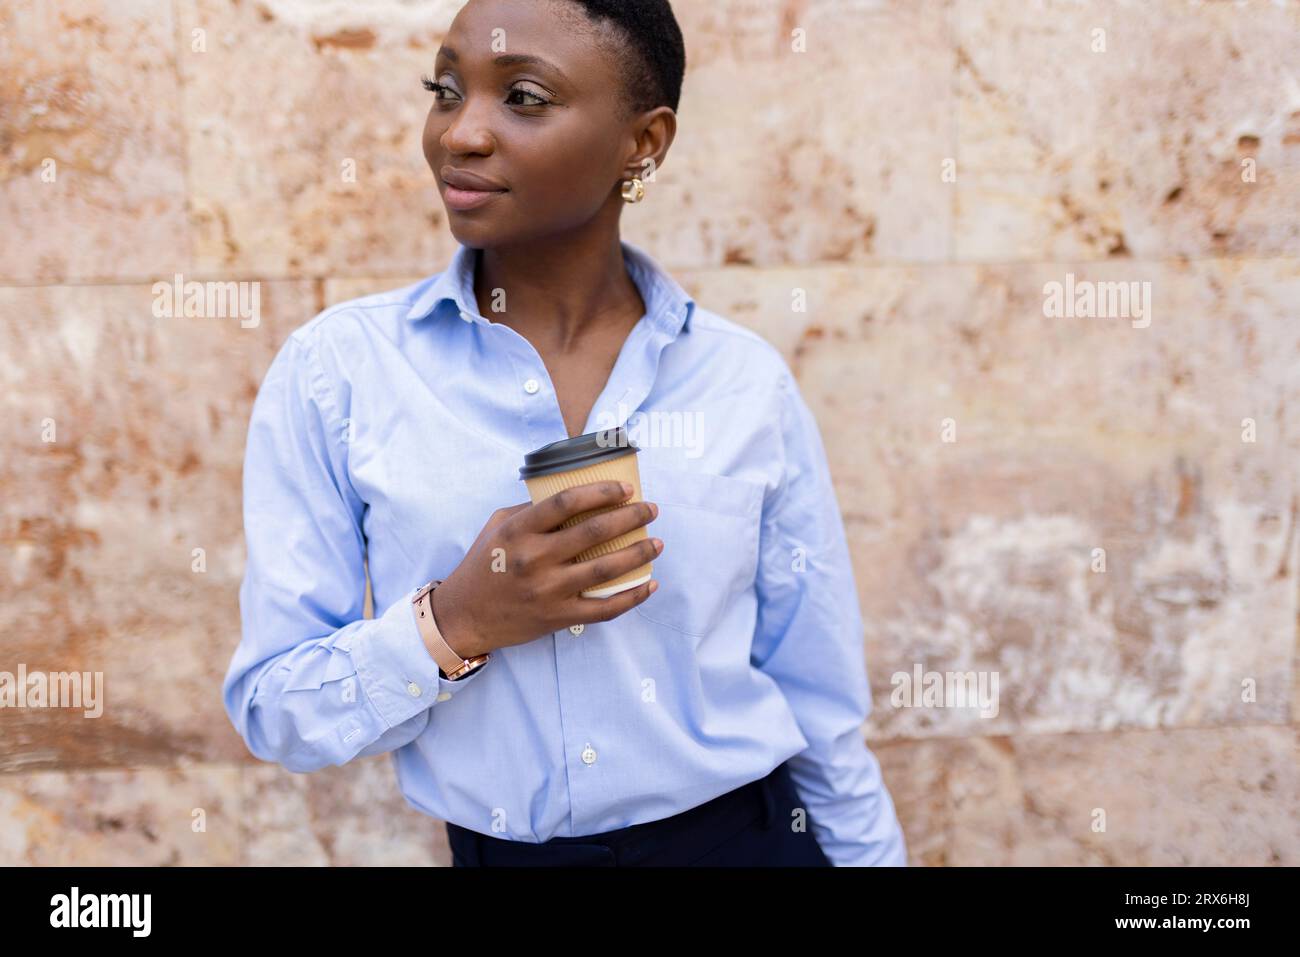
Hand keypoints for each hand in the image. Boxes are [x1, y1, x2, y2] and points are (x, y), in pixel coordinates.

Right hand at [427, 480, 661, 658]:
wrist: (465, 616)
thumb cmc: (483, 566)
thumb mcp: (497, 527)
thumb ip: (530, 510)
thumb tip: (573, 496)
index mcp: (519, 531)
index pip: (565, 502)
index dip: (600, 492)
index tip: (625, 489)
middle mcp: (534, 559)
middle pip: (594, 532)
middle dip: (631, 517)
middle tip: (651, 509)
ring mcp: (548, 590)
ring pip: (605, 569)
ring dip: (638, 554)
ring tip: (657, 544)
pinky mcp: (558, 617)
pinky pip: (604, 609)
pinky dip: (632, 597)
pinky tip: (650, 585)